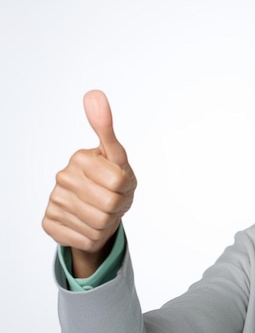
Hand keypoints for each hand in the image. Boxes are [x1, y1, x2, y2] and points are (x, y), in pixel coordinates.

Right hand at [42, 90, 136, 277]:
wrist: (98, 210)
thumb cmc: (113, 181)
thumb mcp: (118, 157)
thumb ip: (106, 127)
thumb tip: (93, 93)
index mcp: (80, 158)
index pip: (119, 181)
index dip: (126, 186)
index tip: (119, 181)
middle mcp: (62, 178)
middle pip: (111, 204)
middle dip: (119, 206)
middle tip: (113, 200)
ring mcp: (54, 202)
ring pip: (99, 224)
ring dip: (108, 222)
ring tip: (103, 212)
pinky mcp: (50, 224)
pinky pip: (85, 239)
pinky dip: (93, 236)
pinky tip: (88, 225)